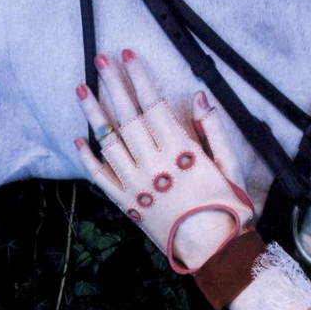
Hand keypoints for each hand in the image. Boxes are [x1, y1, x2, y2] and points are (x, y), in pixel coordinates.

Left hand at [74, 49, 254, 271]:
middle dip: (113, 84)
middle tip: (100, 59)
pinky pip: (100, 177)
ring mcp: (136, 185)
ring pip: (108, 141)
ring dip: (93, 113)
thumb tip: (198, 96)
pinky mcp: (127, 204)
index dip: (139, 77)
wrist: (215, 254)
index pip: (153, 104)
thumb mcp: (232, 166)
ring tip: (81, 88)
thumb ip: (214, 129)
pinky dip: (87, 157)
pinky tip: (78, 138)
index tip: (129, 55)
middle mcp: (153, 165)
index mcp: (180, 152)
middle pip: (127, 116)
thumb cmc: (228, 208)